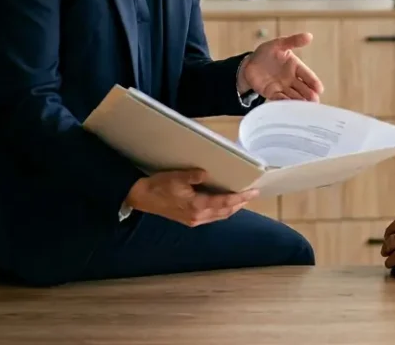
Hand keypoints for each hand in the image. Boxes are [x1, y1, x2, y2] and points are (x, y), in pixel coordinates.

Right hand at [124, 169, 256, 226]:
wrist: (141, 197)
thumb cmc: (158, 186)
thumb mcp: (176, 177)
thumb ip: (193, 176)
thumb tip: (206, 174)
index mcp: (197, 206)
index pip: (225, 202)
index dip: (240, 198)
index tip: (253, 192)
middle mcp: (198, 216)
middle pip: (225, 212)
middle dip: (239, 204)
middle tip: (251, 194)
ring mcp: (194, 220)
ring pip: (219, 216)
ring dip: (231, 208)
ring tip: (241, 199)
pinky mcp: (189, 219)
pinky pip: (211, 217)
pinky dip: (221, 211)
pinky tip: (223, 204)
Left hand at [239, 32, 323, 101]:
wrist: (249, 64)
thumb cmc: (266, 52)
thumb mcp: (279, 44)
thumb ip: (293, 41)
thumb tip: (309, 36)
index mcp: (295, 67)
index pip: (307, 75)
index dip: (314, 82)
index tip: (319, 89)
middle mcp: (291, 79)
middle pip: (303, 88)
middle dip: (309, 95)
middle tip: (315, 101)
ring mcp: (282, 87)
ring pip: (293, 96)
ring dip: (299, 101)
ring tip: (304, 106)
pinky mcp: (272, 93)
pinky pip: (280, 99)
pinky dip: (285, 103)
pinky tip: (289, 107)